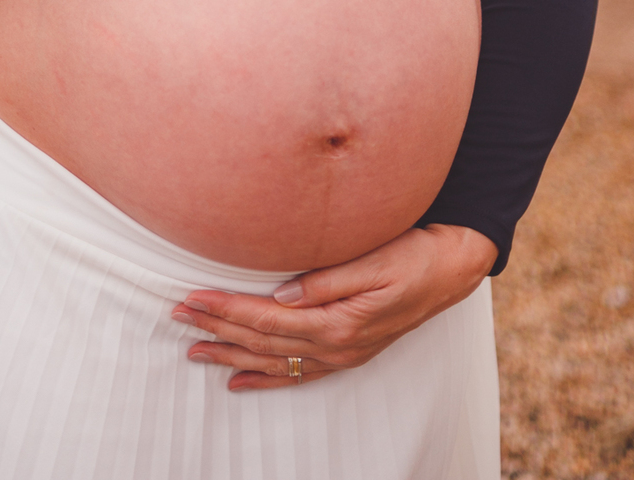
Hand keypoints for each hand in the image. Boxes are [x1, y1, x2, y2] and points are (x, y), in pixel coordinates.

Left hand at [170, 223, 497, 391]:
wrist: (455, 267)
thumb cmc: (417, 253)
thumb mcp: (376, 258)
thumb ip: (328, 278)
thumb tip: (282, 294)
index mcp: (340, 322)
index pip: (268, 319)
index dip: (227, 309)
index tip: (193, 298)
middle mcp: (338, 345)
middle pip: (264, 341)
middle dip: (218, 329)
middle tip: (178, 315)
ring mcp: (343, 354)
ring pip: (274, 361)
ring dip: (231, 354)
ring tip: (193, 349)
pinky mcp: (347, 352)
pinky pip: (297, 373)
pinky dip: (264, 378)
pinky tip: (238, 380)